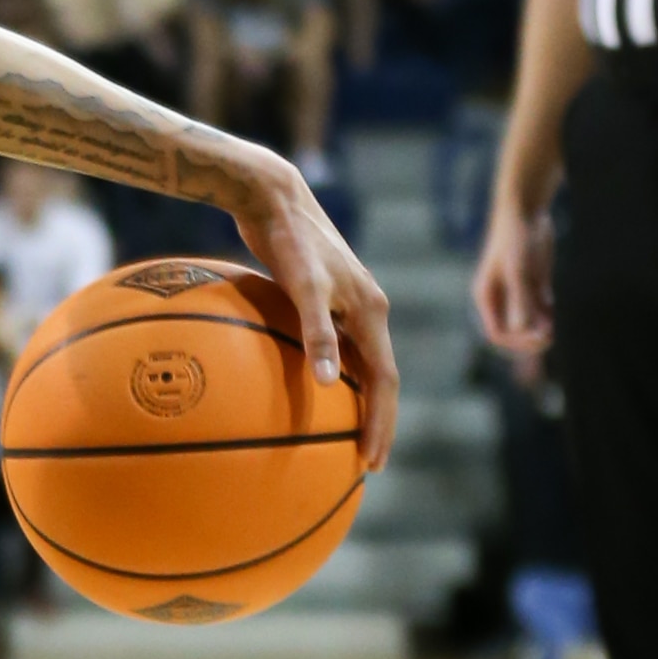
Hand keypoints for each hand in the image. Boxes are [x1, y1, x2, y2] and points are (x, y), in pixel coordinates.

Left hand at [226, 153, 400, 470]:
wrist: (272, 195)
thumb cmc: (287, 238)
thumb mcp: (302, 286)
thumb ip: (317, 332)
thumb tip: (326, 384)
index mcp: (372, 312)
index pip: (385, 381)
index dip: (381, 423)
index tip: (371, 461)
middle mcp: (368, 309)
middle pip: (380, 378)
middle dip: (377, 422)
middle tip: (366, 463)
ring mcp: (347, 302)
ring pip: (361, 363)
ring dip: (358, 401)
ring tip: (344, 436)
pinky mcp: (324, 295)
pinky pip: (336, 346)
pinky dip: (333, 372)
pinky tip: (311, 387)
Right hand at [472, 195, 554, 355]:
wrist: (525, 211)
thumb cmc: (515, 238)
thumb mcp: (518, 270)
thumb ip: (520, 299)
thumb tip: (523, 329)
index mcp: (487, 296)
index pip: (497, 333)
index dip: (517, 342)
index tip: (539, 338)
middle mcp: (500, 297)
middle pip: (513, 331)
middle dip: (531, 338)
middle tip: (552, 336)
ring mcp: (517, 291)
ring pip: (529, 322)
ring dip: (543, 329)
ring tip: (558, 327)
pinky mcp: (533, 284)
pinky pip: (541, 310)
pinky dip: (551, 317)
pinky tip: (560, 316)